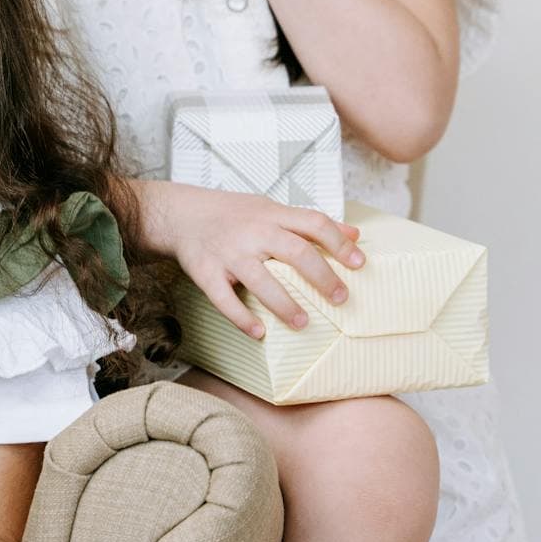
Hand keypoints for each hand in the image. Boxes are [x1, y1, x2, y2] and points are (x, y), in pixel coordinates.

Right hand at [153, 182, 363, 337]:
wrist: (180, 214)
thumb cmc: (233, 214)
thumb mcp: (271, 209)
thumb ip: (310, 223)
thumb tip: (355, 235)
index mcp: (272, 215)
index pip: (313, 223)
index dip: (339, 243)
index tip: (360, 263)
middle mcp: (252, 232)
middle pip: (295, 252)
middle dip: (322, 277)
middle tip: (341, 298)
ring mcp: (228, 253)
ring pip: (261, 280)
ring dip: (285, 304)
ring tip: (303, 322)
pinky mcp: (205, 272)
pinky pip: (224, 299)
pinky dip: (241, 317)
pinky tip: (259, 332)